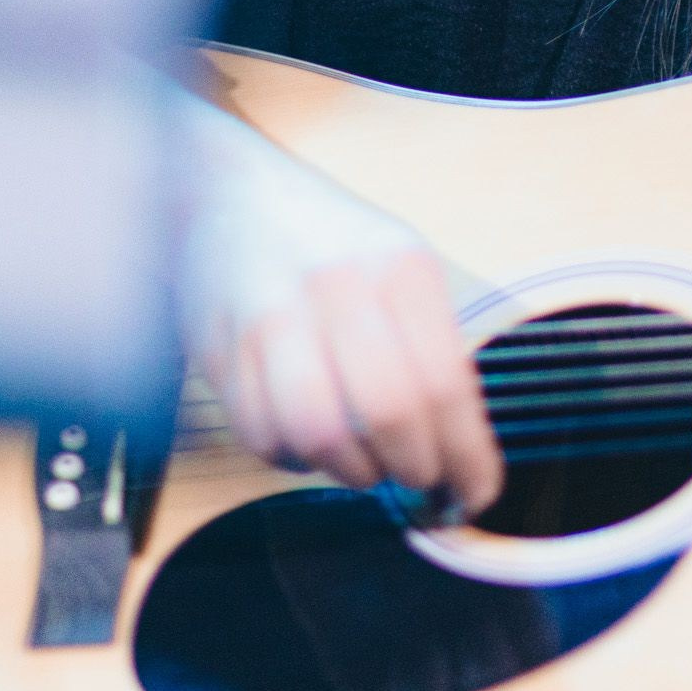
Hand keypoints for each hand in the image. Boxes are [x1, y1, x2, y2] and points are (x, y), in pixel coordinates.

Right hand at [176, 92, 503, 514]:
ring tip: (364, 461)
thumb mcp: (401, 267)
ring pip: (318, 436)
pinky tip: (309, 439)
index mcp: (399, 267)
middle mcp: (336, 287)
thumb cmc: (333, 246)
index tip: (474, 494)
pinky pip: (262, 437)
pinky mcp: (217, 351)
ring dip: (351, 471)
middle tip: (419, 480)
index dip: (465, 457)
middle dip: (412, 469)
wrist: (230, 196)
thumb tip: (464, 456)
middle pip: (387, 413)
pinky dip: (294, 458)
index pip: (444, 384)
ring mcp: (270, 318)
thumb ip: (433, 350)